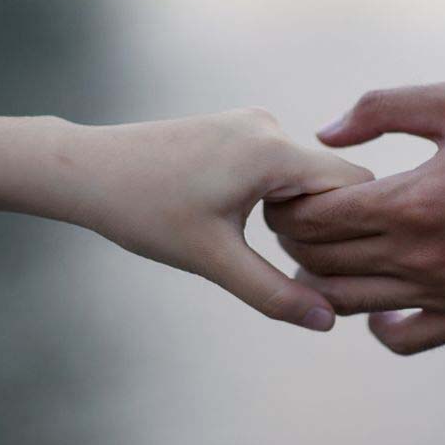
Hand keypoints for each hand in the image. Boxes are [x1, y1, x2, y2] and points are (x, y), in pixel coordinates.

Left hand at [31, 108, 372, 331]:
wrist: (86, 170)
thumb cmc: (144, 211)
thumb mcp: (212, 260)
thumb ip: (274, 293)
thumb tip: (327, 322)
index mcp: (273, 150)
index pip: (357, 185)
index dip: (353, 229)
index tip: (326, 265)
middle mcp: (271, 126)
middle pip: (334, 182)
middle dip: (324, 225)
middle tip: (289, 262)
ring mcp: (254, 123)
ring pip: (307, 177)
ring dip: (299, 213)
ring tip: (256, 241)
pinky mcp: (239, 128)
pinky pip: (283, 166)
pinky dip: (278, 197)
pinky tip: (242, 221)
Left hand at [265, 81, 444, 353]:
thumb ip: (382, 109)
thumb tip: (325, 134)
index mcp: (414, 202)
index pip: (316, 218)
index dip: (287, 206)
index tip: (286, 192)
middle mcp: (424, 258)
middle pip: (322, 262)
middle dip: (294, 239)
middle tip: (293, 219)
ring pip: (349, 303)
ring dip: (321, 280)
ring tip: (321, 253)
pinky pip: (404, 339)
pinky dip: (376, 325)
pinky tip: (375, 302)